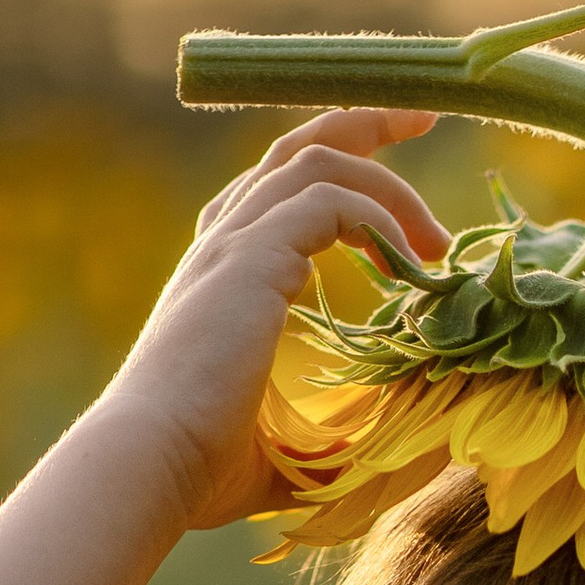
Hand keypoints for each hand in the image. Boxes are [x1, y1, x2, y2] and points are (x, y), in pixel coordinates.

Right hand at [103, 108, 449, 529]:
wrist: (148, 464)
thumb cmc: (204, 469)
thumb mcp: (292, 445)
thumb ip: (342, 435)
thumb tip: (408, 453)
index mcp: (225, 273)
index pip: (282, 187)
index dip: (343, 166)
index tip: (400, 165)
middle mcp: (223, 243)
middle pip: (298, 144)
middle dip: (367, 120)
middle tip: (425, 116)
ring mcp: (231, 243)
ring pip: (317, 159)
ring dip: (387, 180)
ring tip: (436, 240)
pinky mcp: (249, 257)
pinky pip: (327, 199)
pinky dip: (376, 214)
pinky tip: (407, 261)